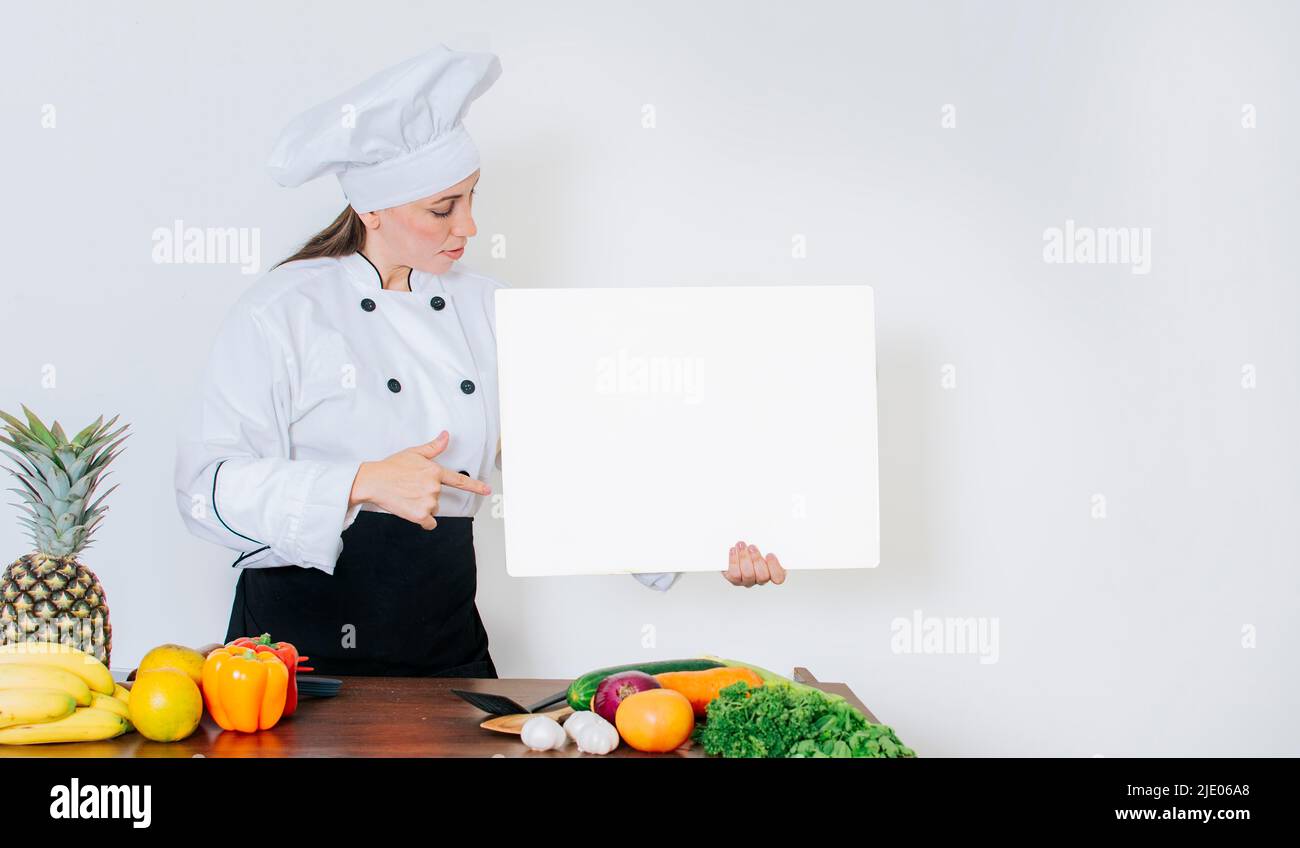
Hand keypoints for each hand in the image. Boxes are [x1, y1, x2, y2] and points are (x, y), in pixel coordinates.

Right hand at [348, 431, 491, 529]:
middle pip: (438, 497)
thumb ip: (434, 447)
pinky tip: (410, 511)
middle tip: (410, 488)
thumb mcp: (414, 453)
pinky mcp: (419, 515)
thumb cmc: (391, 467)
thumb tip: (446, 435)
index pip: (459, 481)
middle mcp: (433, 487)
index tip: (487, 490)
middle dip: (427, 495)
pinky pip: (429, 523)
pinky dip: (422, 521)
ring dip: (422, 506)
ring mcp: (427, 501)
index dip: (475, 486)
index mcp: (434, 471)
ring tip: (406, 496)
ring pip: (433, 509)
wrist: (373, 481)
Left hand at [723, 540, 785, 586]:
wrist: (738, 547)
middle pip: (763, 576)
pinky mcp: (735, 580)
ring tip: (741, 545)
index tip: (770, 554)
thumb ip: (768, 542)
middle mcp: (761, 579)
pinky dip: (734, 561)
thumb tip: (770, 532)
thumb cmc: (755, 544)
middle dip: (757, 560)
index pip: (779, 577)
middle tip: (752, 547)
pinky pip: (734, 574)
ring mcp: (748, 581)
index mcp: (773, 571)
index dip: (775, 567)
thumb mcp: (764, 542)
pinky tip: (733, 550)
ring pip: (748, 574)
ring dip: (744, 558)